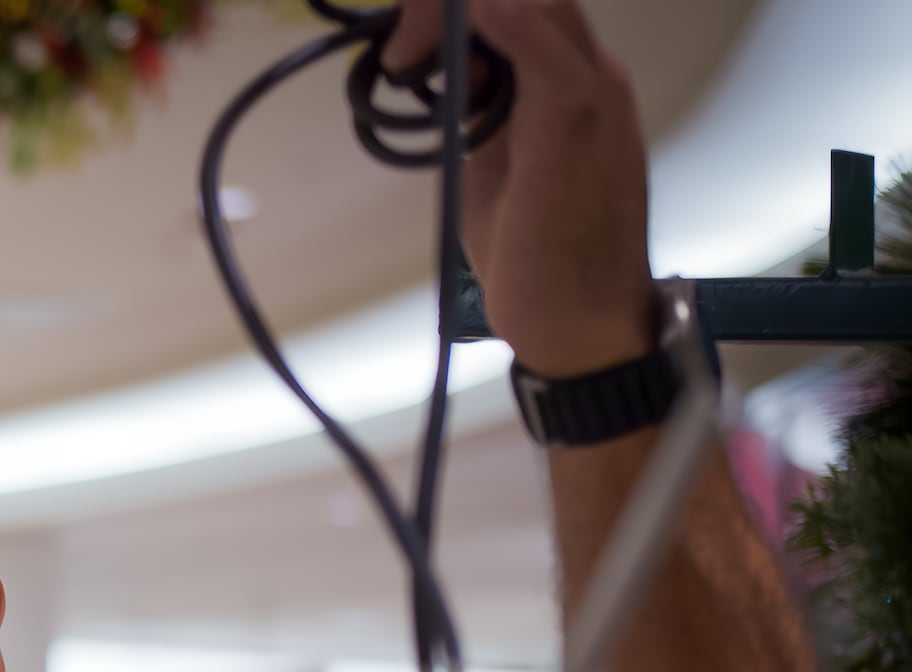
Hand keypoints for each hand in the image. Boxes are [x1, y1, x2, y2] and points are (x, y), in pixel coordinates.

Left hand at [384, 0, 655, 375]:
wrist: (580, 319)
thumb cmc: (540, 252)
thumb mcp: (496, 164)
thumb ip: (481, 112)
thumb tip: (452, 72)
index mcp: (572, 82)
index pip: (523, 5)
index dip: (458, 12)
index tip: (405, 48)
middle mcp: (591, 74)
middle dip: (451, 6)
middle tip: (400, 47)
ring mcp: (591, 93)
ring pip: (540, 3)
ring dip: (463, 11)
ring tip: (408, 47)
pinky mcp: (575, 123)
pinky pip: (547, 51)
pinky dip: (510, 22)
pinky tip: (475, 13)